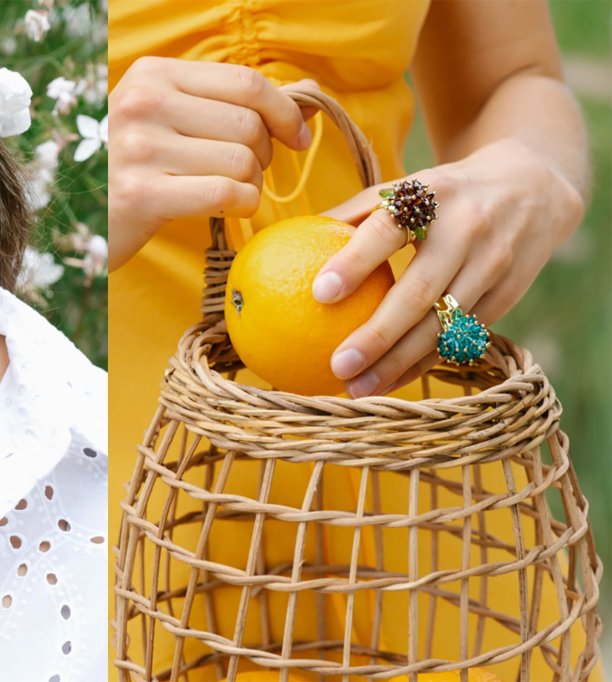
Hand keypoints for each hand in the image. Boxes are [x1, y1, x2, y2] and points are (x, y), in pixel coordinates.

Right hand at [108, 56, 318, 269]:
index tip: (297, 137)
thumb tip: (309, 95)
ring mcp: (139, 147)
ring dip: (251, 185)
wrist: (75, 215)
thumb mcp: (168, 120)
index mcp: (152, 75)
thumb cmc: (132, 168)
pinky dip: (242, 205)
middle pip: (248, 124)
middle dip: (265, 156)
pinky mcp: (141, 194)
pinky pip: (225, 194)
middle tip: (247, 174)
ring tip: (230, 193)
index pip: (245, 82)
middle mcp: (143, 103)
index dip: (284, 111)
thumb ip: (231, 104)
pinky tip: (230, 210)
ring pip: (241, 162)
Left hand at [313, 138, 584, 397]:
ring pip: (443, 325)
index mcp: (431, 196)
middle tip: (338, 364)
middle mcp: (466, 230)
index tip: (319, 293)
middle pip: (419, 292)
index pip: (388, 229)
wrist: (533, 187)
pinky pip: (460, 338)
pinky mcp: (507, 295)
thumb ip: (355, 213)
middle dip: (378, 335)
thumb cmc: (443, 193)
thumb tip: (289, 242)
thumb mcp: (407, 187)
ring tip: (357, 389)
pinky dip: (423, 363)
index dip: (355, 261)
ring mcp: (492, 265)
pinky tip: (388, 383)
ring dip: (398, 363)